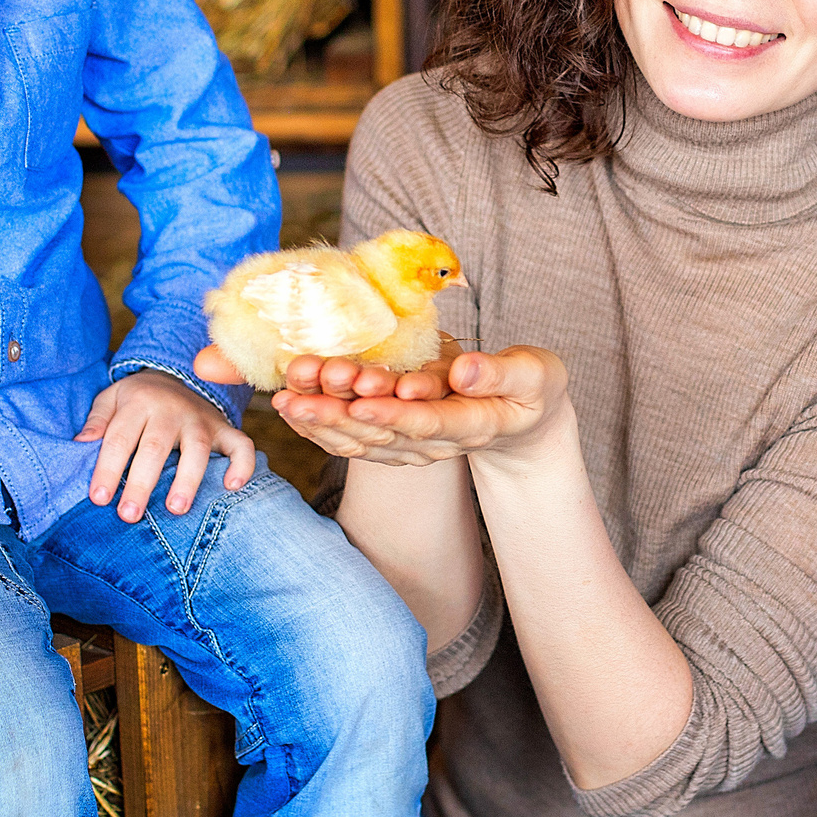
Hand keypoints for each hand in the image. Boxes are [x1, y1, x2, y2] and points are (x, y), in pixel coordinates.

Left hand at [80, 370, 251, 520]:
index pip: (119, 439)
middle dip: (142, 483)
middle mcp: (172, 411)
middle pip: (155, 448)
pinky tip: (231, 487)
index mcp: (139, 403)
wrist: (176, 375)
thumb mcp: (112, 398)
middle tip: (129, 515)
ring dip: (187, 480)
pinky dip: (242, 464)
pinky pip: (241, 445)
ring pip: (197, 449)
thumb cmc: (138, 399)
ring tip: (175, 509)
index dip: (108, 469)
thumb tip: (81, 443)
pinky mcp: (224, 429)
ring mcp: (201, 420)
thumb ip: (97, 419)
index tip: (99, 499)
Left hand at [267, 344, 566, 469]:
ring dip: (320, 424)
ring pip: (361, 441)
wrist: (524, 417)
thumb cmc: (531, 387)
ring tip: (284, 403)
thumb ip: (501, 372)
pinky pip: (354, 440)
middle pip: (383, 434)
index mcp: (475, 424)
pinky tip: (291, 410)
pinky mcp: (398, 442)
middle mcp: (439, 442)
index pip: (430, 423)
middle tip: (298, 401)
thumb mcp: (532, 374)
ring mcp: (416, 447)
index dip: (395, 415)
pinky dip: (321, 427)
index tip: (361, 401)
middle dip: (337, 419)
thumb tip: (465, 370)